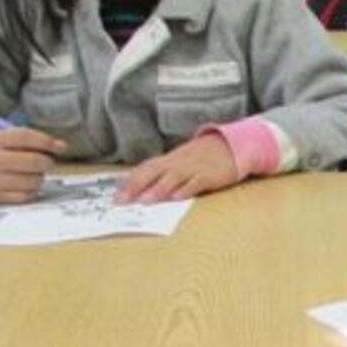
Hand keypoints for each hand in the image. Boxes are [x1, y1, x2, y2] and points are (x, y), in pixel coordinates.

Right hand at [0, 127, 64, 203]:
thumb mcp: (9, 138)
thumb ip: (34, 139)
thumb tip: (62, 146)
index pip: (26, 137)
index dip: (47, 142)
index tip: (61, 146)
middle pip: (32, 161)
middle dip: (46, 162)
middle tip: (46, 161)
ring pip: (32, 181)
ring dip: (40, 176)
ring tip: (33, 173)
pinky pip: (26, 196)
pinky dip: (33, 190)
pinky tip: (27, 184)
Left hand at [115, 134, 242, 203]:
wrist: (231, 145)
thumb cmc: (203, 157)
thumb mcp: (181, 161)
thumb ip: (163, 172)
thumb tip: (141, 185)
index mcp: (169, 160)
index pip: (145, 168)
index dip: (129, 181)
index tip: (115, 195)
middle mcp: (177, 163)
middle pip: (153, 172)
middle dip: (136, 186)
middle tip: (122, 200)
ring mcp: (193, 168)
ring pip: (172, 178)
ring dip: (158, 189)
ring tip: (145, 201)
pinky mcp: (209, 175)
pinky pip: (196, 182)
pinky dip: (186, 189)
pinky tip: (178, 198)